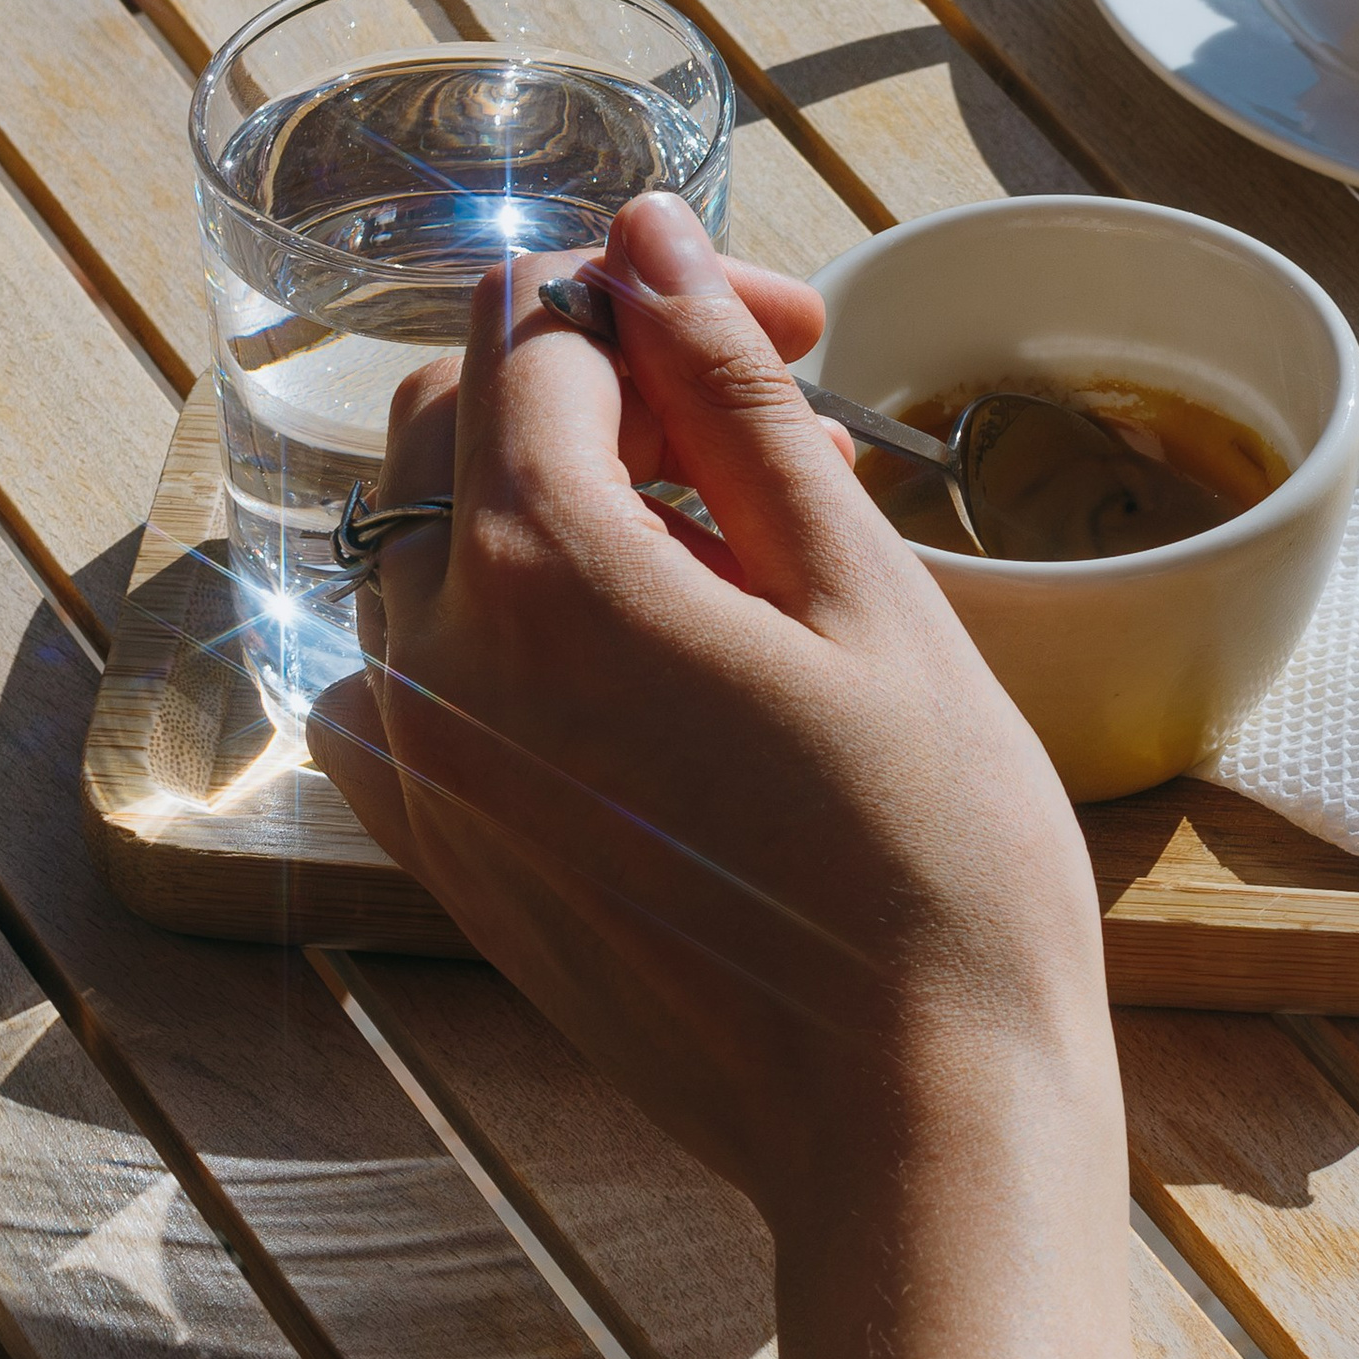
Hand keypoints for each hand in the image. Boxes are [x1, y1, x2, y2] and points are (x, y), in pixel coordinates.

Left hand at [310, 191, 1112, 1209]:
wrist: (912, 1121)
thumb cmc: (936, 858)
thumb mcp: (864, 591)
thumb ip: (731, 398)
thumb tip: (647, 236)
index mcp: (544, 571)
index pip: (541, 329)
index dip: (674, 299)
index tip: (805, 338)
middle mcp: (435, 659)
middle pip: (461, 419)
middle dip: (606, 374)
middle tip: (777, 417)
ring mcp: (422, 770)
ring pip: (433, 540)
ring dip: (565, 492)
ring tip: (743, 556)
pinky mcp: (443, 854)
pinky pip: (422, 670)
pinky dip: (512, 618)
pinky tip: (653, 656)